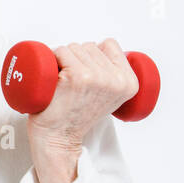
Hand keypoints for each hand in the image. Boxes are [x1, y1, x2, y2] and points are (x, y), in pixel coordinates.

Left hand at [26, 39, 138, 182]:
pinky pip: (61, 51)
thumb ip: (114, 76)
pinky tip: (56, 79)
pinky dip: (53, 59)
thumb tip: (105, 49)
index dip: (93, 55)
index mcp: (129, 83)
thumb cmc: (76, 116)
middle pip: (90, 46)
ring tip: (65, 84)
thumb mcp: (109, 97)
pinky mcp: (76, 76)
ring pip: (74, 47)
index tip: (87, 75)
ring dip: (64, 60)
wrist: (58, 138)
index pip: (110, 44)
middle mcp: (116, 80)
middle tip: (73, 85)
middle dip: (77, 59)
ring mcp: (96, 77)